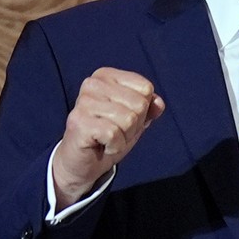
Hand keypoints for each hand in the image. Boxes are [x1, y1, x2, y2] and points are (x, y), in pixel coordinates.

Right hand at [53, 68, 164, 207]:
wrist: (83, 163)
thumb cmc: (109, 137)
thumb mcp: (135, 120)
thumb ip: (149, 108)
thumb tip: (159, 103)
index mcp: (107, 76)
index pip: (146, 89)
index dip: (142, 111)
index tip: (123, 119)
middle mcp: (93, 83)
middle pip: (139, 104)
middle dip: (133, 126)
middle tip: (115, 131)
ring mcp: (84, 101)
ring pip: (128, 120)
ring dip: (124, 137)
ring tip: (108, 138)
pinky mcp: (79, 121)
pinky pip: (114, 134)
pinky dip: (115, 146)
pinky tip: (103, 145)